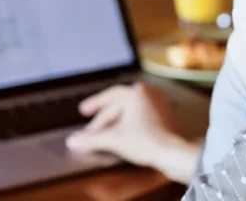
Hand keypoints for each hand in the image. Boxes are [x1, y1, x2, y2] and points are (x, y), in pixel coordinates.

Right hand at [65, 82, 199, 182]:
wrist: (173, 152)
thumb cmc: (146, 141)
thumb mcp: (113, 139)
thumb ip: (91, 139)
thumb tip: (73, 140)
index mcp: (137, 92)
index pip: (110, 95)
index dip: (94, 103)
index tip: (84, 110)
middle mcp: (150, 93)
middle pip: (120, 104)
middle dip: (104, 118)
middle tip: (92, 128)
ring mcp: (161, 103)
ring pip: (132, 109)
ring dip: (117, 120)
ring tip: (106, 131)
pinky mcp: (167, 115)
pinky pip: (143, 115)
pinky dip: (131, 122)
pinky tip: (125, 132)